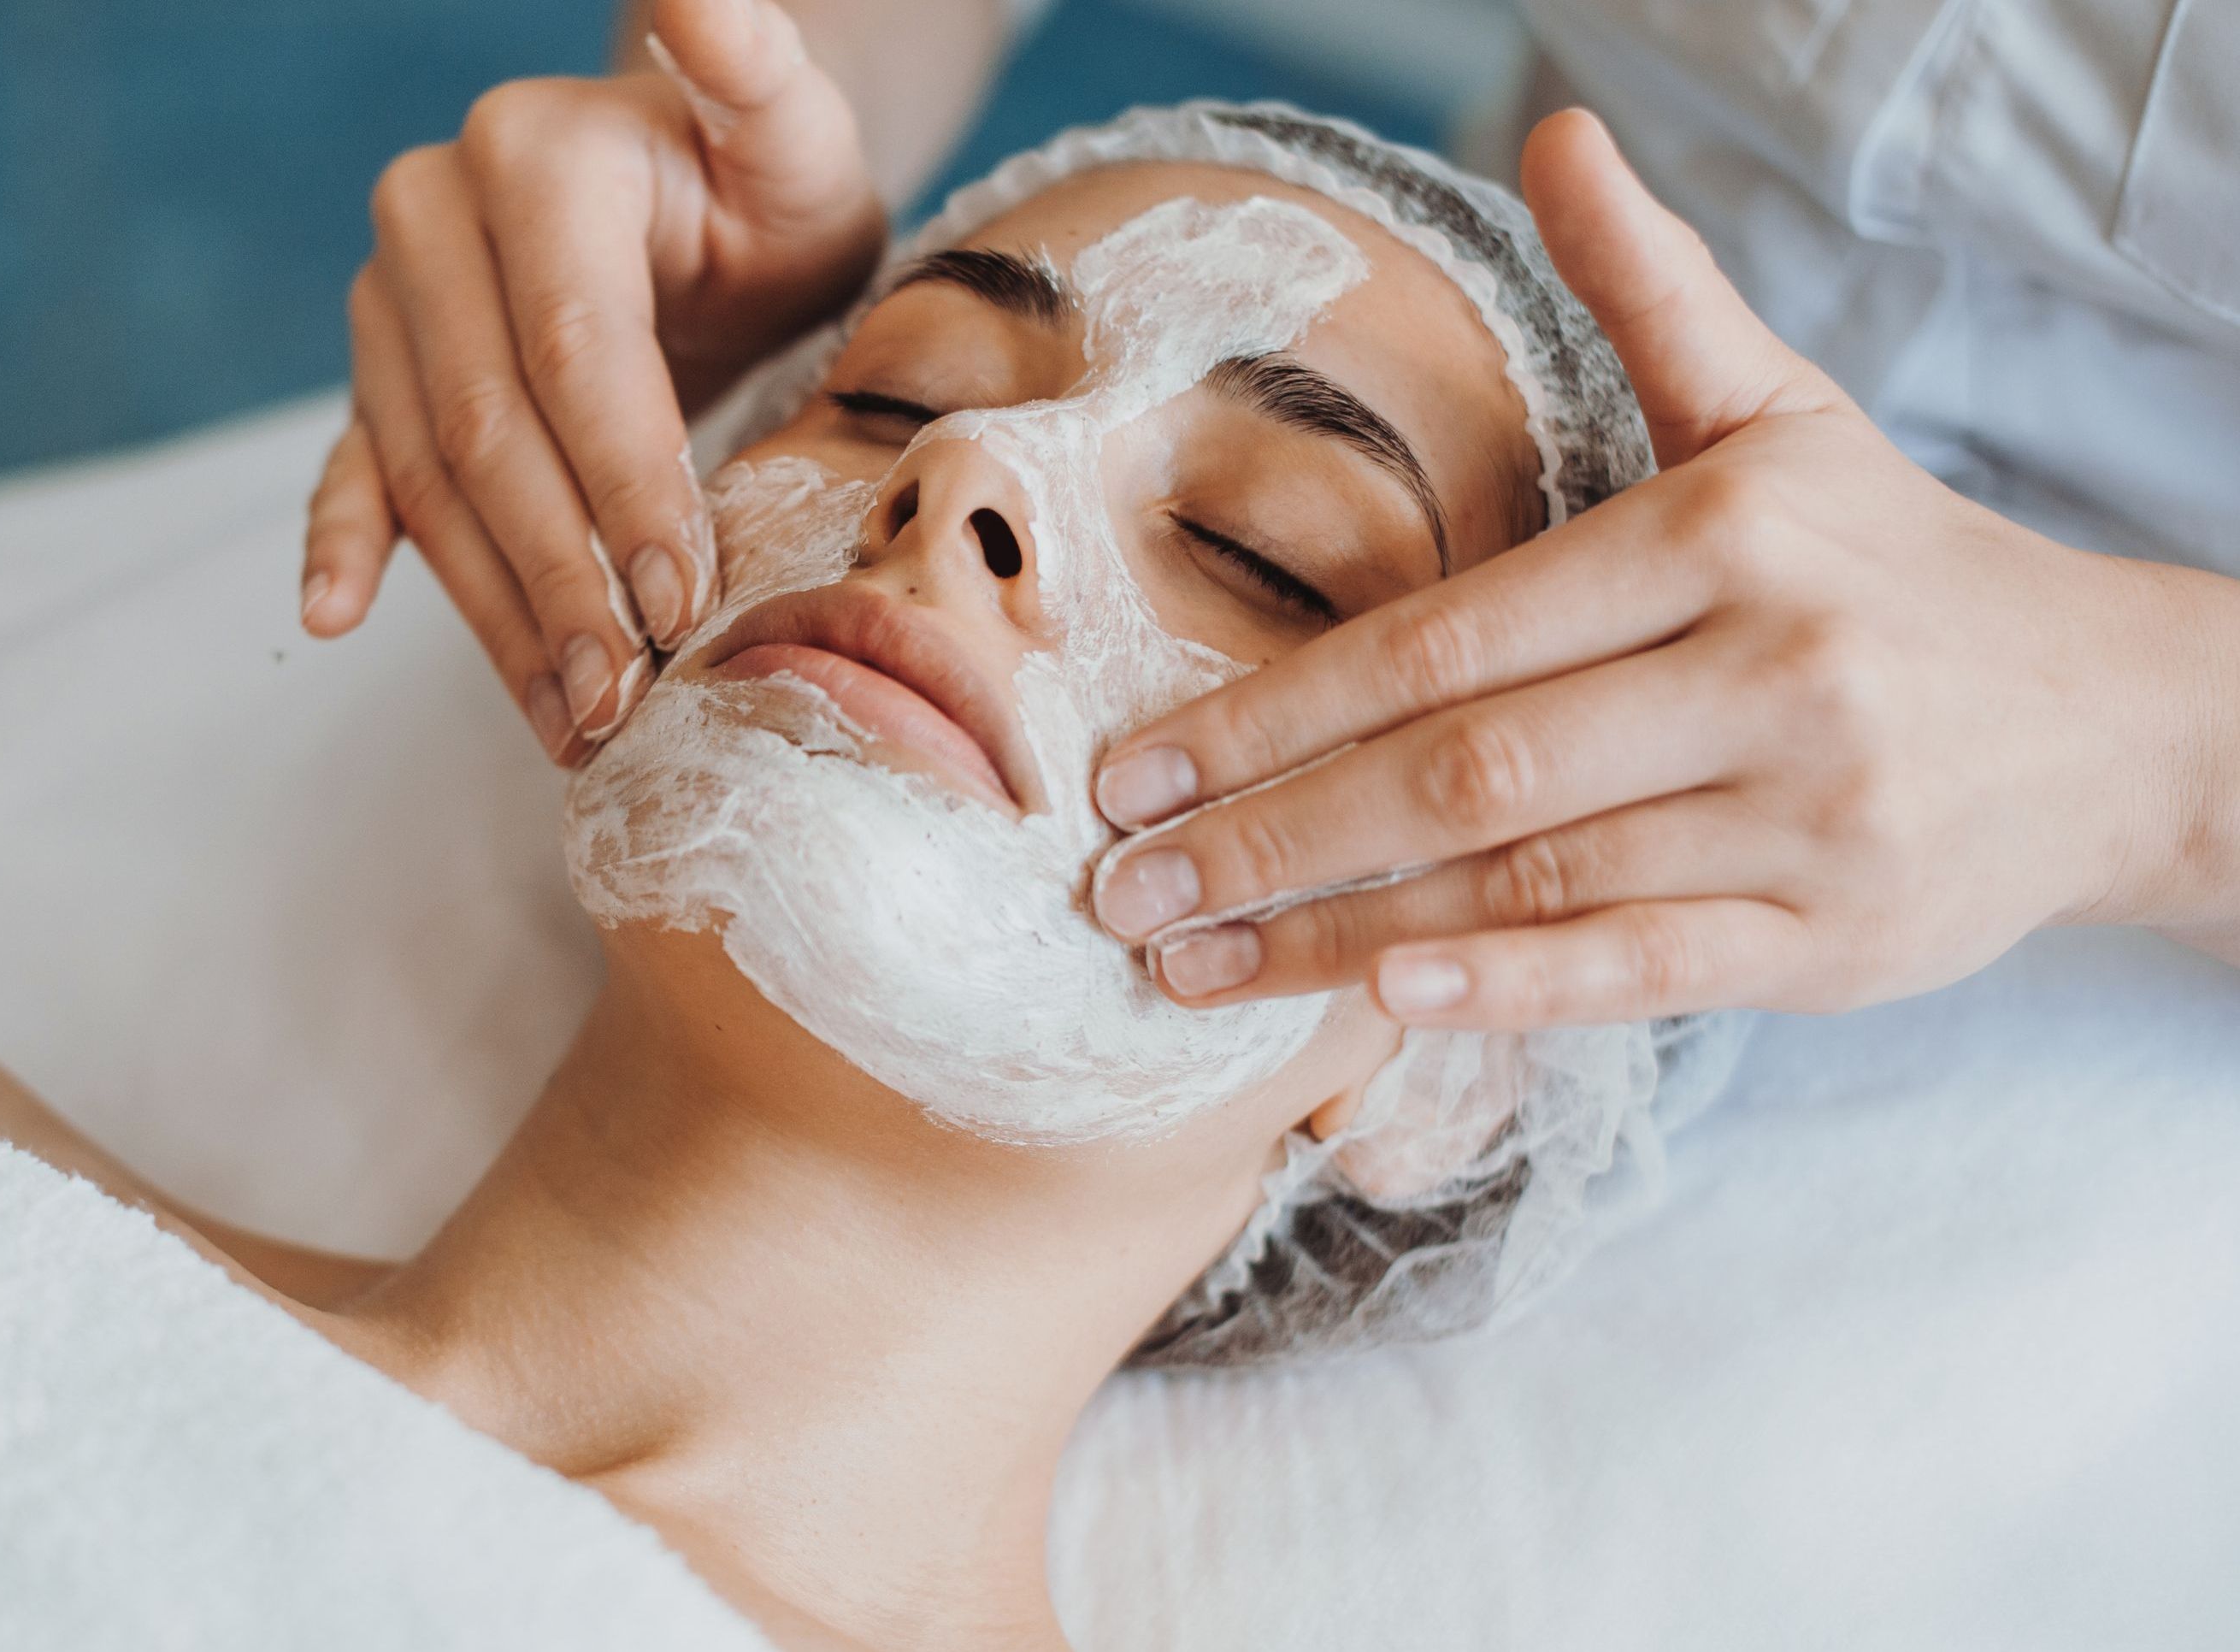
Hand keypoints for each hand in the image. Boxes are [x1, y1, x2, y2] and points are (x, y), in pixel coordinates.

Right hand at [302, 0, 884, 762]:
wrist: (699, 204)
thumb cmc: (762, 184)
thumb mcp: (789, 133)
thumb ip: (754, 72)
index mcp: (530, 156)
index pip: (574, 351)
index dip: (628, 483)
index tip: (686, 602)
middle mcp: (431, 218)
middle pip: (488, 432)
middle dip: (561, 577)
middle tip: (623, 695)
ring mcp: (389, 303)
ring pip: (431, 478)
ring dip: (494, 609)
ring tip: (567, 718)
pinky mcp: (375, 374)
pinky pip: (353, 467)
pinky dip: (348, 544)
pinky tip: (333, 619)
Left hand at [1085, 110, 2239, 1027]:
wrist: (2111, 721)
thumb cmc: (1892, 565)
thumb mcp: (1781, 415)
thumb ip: (1655, 293)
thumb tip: (1559, 134)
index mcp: (1720, 537)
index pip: (1444, 637)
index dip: (1272, 710)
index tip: (1129, 766)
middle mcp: (1766, 673)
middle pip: (1464, 768)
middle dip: (1267, 835)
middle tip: (1114, 885)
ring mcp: (1806, 817)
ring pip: (1529, 882)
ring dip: (1337, 931)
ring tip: (1184, 963)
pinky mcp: (1837, 940)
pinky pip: (1644, 968)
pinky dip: (1509, 984)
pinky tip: (1380, 996)